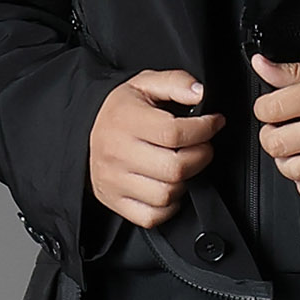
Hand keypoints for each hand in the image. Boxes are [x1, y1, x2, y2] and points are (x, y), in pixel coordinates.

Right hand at [89, 68, 225, 227]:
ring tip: (182, 165)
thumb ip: (176, 82)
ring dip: (184, 181)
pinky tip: (168, 186)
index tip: (213, 123)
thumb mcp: (146, 84)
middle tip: (201, 146)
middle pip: (175, 167)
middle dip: (200, 156)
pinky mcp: (114, 201)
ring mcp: (114, 180)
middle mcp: (117, 152)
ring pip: (166, 194)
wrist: (86, 130)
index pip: (174, 133)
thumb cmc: (121, 110)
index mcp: (125, 121)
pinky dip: (168, 206)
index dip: (204, 129)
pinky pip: (152, 216)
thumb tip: (200, 93)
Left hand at [250, 53, 299, 203]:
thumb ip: (295, 71)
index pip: (274, 107)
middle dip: (270, 136)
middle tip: (278, 130)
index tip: (270, 108)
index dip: (264, 108)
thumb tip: (261, 66)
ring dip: (285, 163)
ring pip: (296, 170)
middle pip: (279, 143)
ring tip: (292, 151)